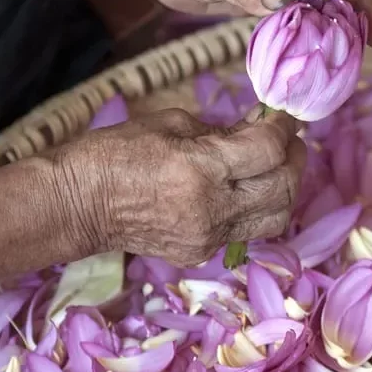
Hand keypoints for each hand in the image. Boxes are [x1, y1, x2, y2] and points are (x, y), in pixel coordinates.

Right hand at [52, 107, 306, 266]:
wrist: (77, 204)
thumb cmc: (116, 152)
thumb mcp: (171, 123)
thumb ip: (223, 130)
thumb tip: (259, 130)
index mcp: (201, 169)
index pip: (268, 151)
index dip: (284, 130)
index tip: (283, 117)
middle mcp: (212, 209)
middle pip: (283, 188)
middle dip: (294, 159)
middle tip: (288, 140)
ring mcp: (208, 237)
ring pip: (276, 218)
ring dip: (284, 188)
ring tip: (273, 166)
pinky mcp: (201, 253)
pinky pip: (248, 231)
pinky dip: (258, 207)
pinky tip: (245, 188)